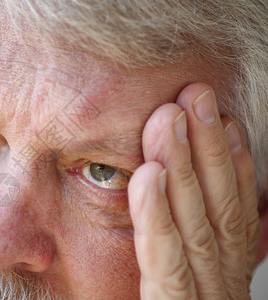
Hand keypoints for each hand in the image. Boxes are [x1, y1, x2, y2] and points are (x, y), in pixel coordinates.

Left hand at [128, 83, 258, 298]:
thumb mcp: (182, 287)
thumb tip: (176, 199)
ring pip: (196, 224)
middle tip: (196, 95)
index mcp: (223, 275)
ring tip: (171, 117)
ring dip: (186, 166)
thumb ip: (180, 253)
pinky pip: (165, 262)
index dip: (235, 164)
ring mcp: (202, 298)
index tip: (224, 121)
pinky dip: (157, 217)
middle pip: (218, 208)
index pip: (234, 212)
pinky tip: (148, 176)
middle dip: (209, 148)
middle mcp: (220, 283)